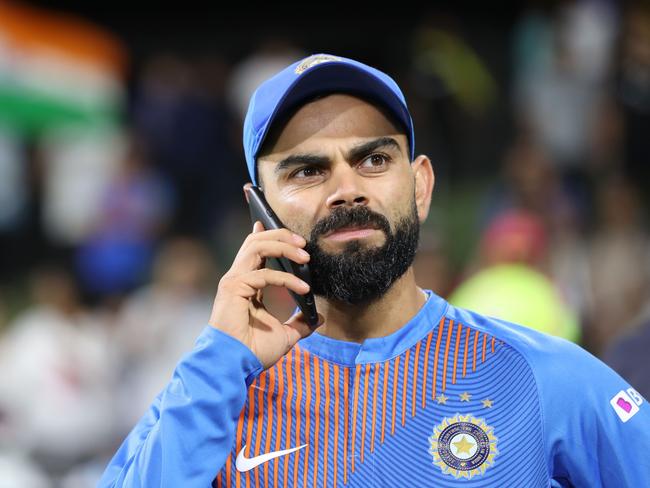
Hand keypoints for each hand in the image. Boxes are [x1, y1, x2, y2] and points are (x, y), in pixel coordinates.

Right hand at [208, 220, 322, 368]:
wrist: (235, 365)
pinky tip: (303, 287)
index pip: (255, 250)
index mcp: (247, 285)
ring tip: (305, 254)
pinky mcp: (234, 287)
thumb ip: (300, 323)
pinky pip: (264, 273)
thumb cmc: (254, 352)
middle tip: (304, 243)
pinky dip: (286, 278)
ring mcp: (234, 281)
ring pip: (257, 246)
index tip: (283, 227)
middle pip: (256, 241)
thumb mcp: (286, 335)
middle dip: (281, 235)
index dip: (266, 234)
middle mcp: (238, 278)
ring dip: (283, 246)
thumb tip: (319, 318)